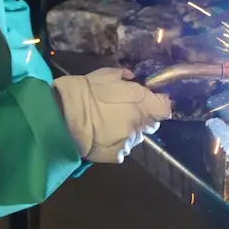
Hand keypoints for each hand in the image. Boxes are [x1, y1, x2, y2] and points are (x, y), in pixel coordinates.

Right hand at [53, 68, 171, 163]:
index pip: (164, 108)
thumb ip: (124, 76)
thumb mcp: (106, 74)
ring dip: (130, 131)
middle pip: (151, 124)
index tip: (151, 102)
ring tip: (110, 124)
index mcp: (140, 102)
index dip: (159, 105)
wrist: (64, 114)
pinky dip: (118, 144)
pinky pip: (123, 149)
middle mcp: (139, 123)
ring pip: (137, 137)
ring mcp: (129, 141)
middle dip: (143, 118)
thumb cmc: (85, 90)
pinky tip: (104, 136)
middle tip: (126, 112)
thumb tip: (133, 78)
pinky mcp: (117, 154)